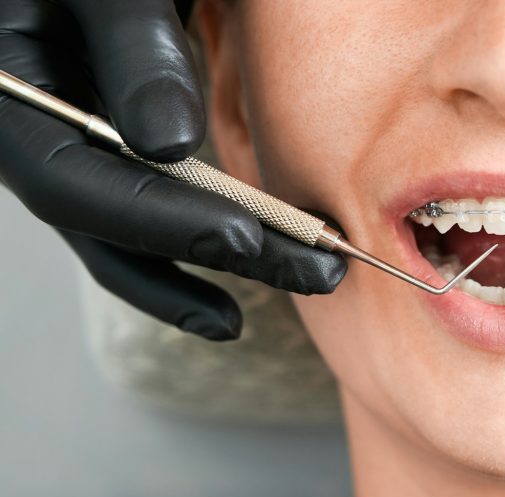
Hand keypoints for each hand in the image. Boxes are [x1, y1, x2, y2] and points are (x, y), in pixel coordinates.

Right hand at [0, 0, 345, 340]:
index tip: (246, 236)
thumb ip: (135, 49)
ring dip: (220, 266)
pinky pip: (148, 215)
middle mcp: (32, 138)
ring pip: (130, 239)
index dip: (160, 221)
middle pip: (112, 229)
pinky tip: (258, 262)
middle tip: (316, 270)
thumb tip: (170, 146)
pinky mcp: (113, 154)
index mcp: (8, 99)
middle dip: (217, 255)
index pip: (67, 184)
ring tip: (308, 281)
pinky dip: (201, 241)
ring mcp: (72, 153)